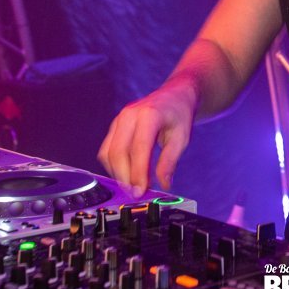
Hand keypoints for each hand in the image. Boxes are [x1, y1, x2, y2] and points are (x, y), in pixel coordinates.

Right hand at [98, 81, 196, 198]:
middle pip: (118, 151)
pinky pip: (107, 149)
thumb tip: (163, 185)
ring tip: (133, 186)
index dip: (138, 173)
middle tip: (136, 193)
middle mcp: (129, 115)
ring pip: (108, 152)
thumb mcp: (182, 138)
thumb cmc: (179, 115)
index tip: (140, 191)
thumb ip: (170, 161)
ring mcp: (119, 119)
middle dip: (124, 176)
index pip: (138, 148)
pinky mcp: (115, 126)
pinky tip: (127, 174)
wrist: (174, 95)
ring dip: (117, 173)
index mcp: (149, 115)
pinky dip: (114, 165)